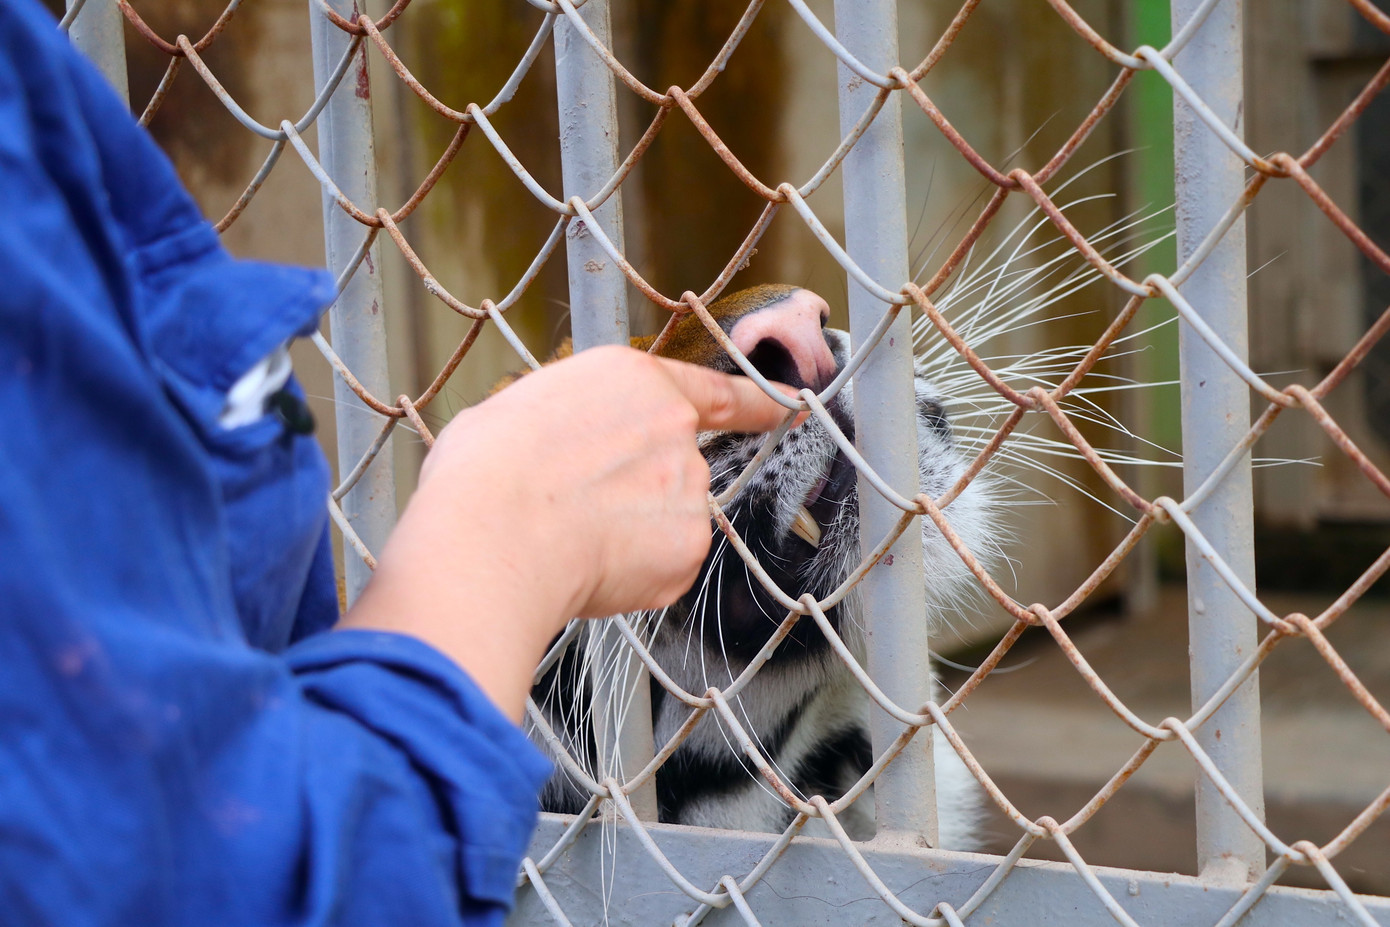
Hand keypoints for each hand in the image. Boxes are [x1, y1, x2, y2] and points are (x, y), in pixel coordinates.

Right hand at [340, 345, 795, 718]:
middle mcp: (676, 428)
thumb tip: (560, 444)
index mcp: (634, 380)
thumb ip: (572, 420)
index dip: (759, 403)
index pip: (717, 392)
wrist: (493, 531)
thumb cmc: (487, 469)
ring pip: (667, 520)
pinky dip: (632, 575)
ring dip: (631, 534)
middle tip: (574, 511)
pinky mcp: (687, 548)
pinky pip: (664, 566)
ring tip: (569, 539)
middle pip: (675, 467)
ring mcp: (689, 489)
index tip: (790, 406)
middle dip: (638, 494)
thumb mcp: (521, 408)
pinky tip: (588, 568)